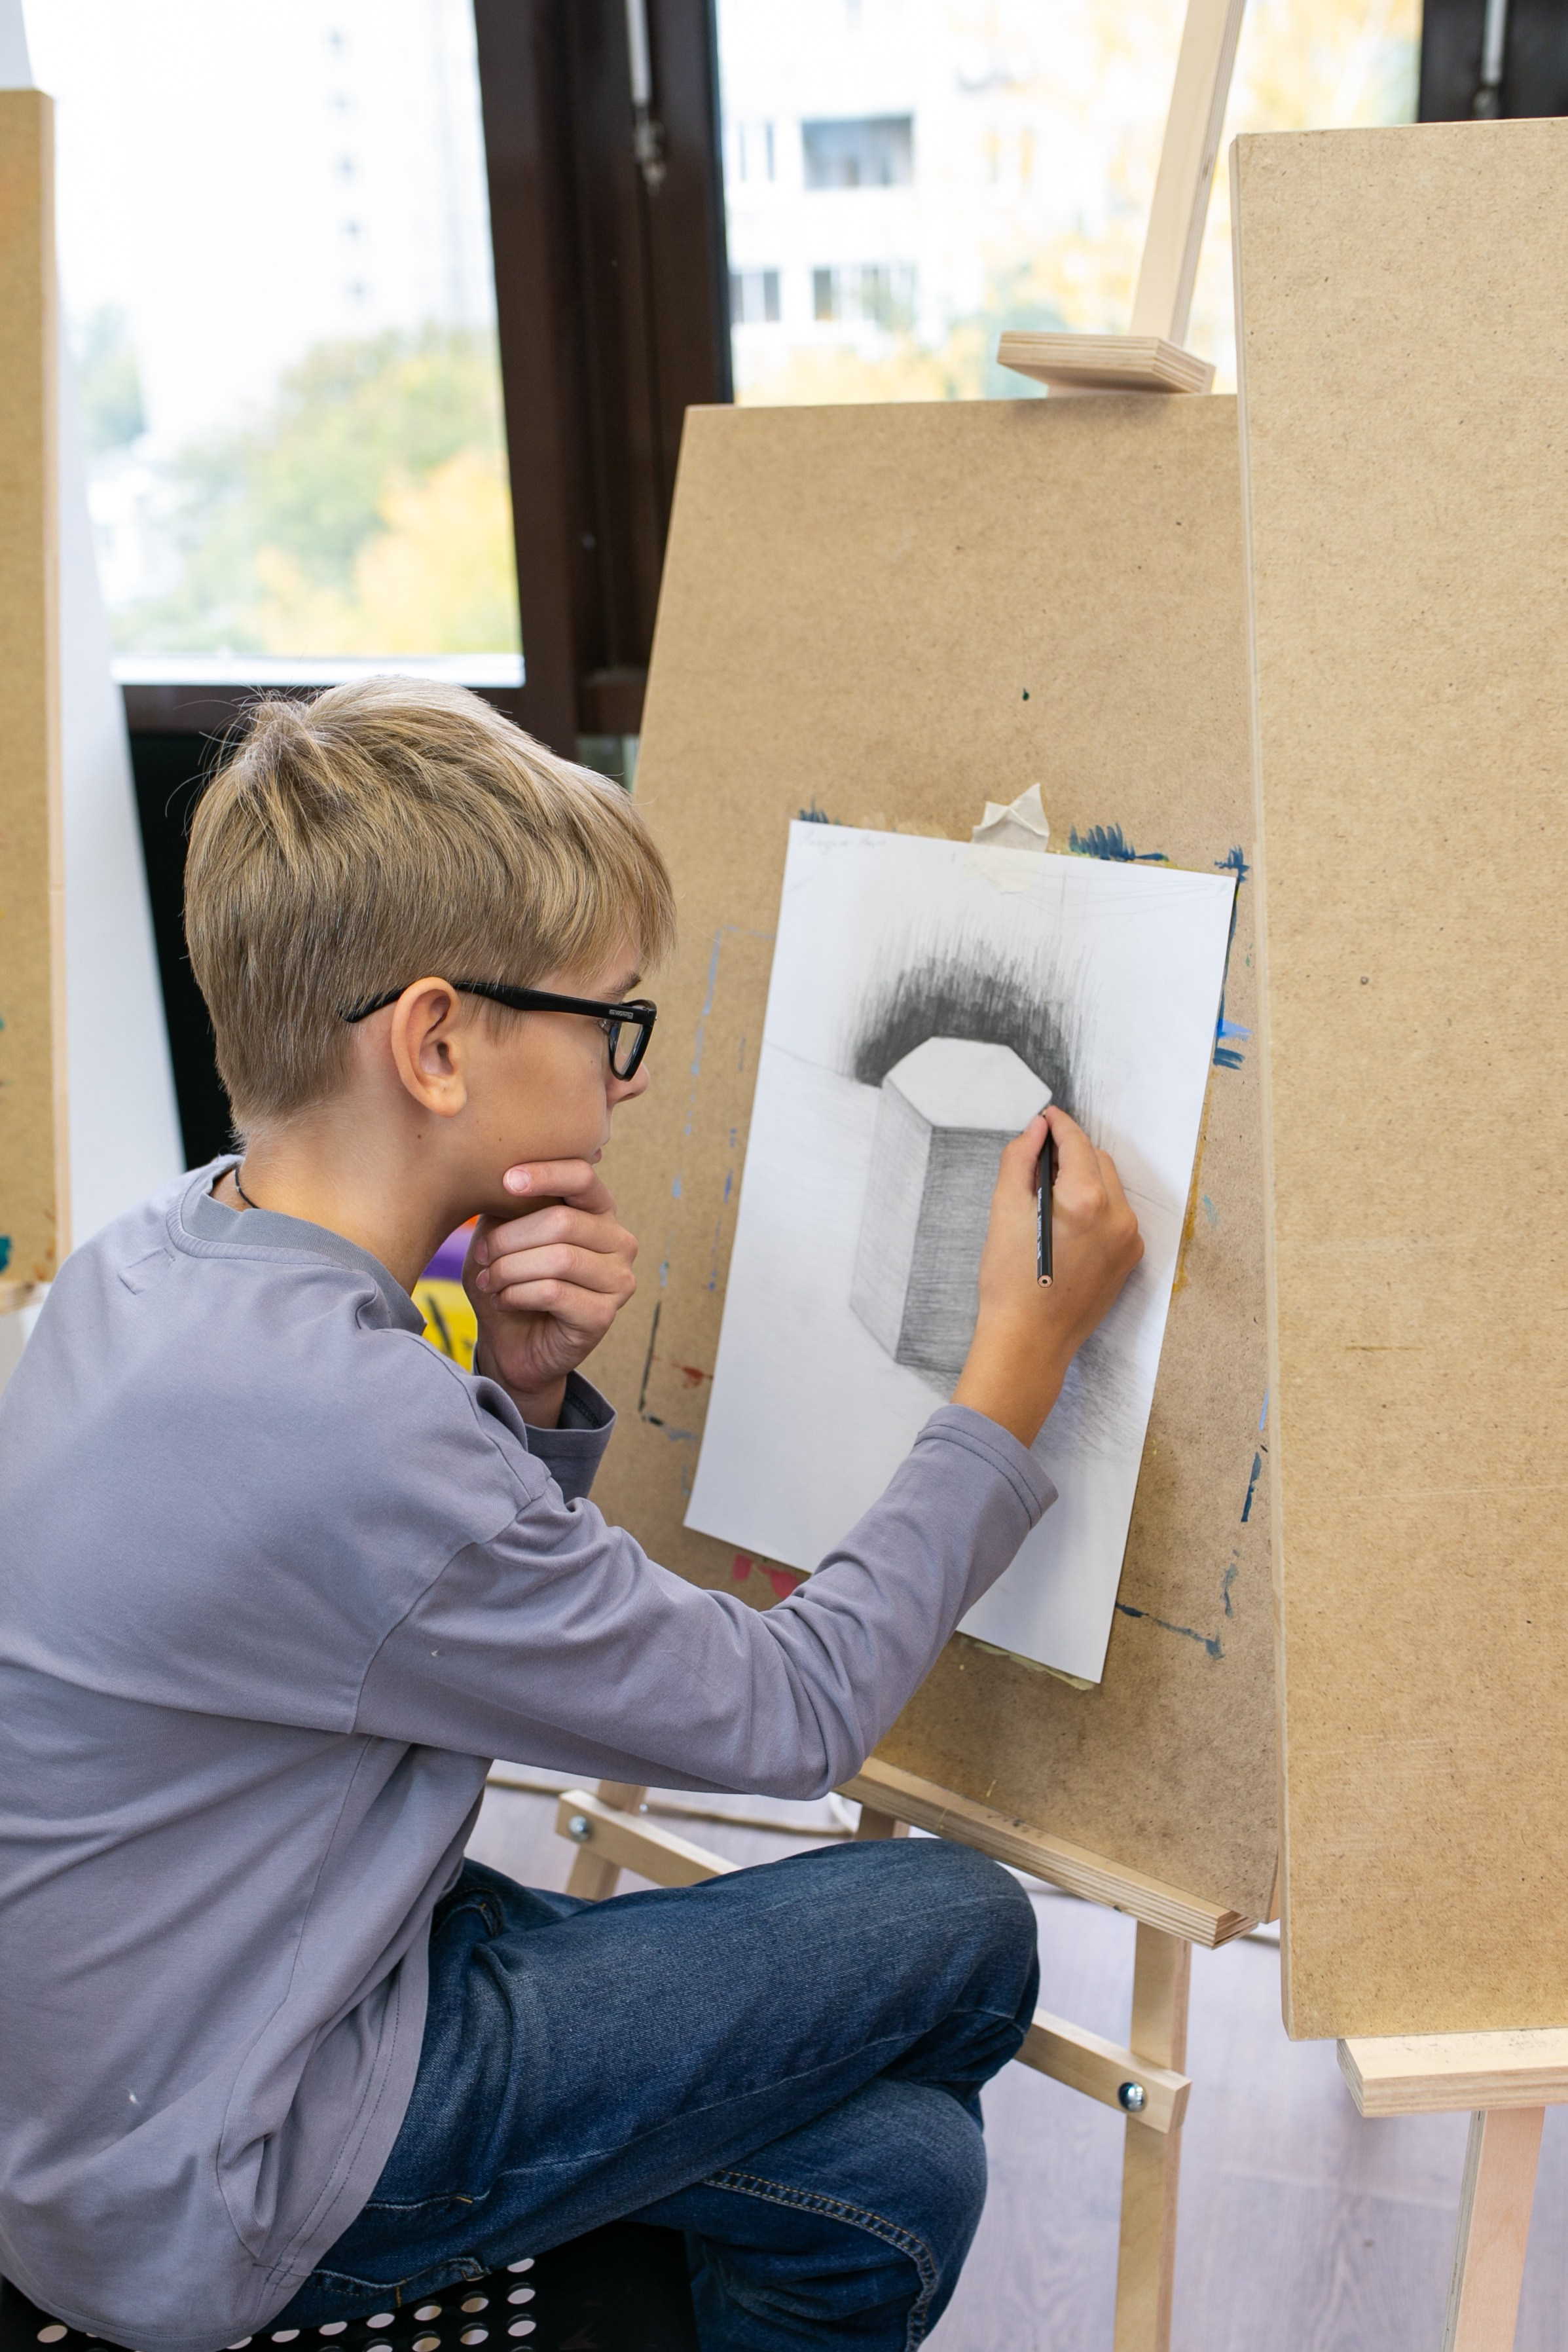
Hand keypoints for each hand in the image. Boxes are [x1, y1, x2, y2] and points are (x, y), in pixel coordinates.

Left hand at [464, 1160, 637, 1422]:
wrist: (513, 1343)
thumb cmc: (510, 1280)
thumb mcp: (500, 1234)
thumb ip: (506, 1205)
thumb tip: (498, 1176)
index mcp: (598, 1211)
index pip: (582, 1177)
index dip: (546, 1173)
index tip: (506, 1181)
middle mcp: (618, 1241)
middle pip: (562, 1222)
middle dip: (509, 1239)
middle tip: (482, 1255)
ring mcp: (618, 1280)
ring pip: (559, 1259)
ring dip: (510, 1269)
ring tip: (489, 1280)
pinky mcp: (604, 1316)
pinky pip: (554, 1293)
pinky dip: (517, 1294)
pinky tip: (504, 1299)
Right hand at [952, 1107, 1143, 1447]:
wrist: (1029, 1341)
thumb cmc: (1010, 1282)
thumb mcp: (1004, 1210)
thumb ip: (1020, 1159)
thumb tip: (1036, 1129)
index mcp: (1086, 1198)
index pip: (1076, 1141)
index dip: (1057, 1125)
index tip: (1045, 1118)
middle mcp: (1117, 1215)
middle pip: (1097, 1160)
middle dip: (1071, 1153)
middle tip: (1038, 1161)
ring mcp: (1129, 1238)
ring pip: (1110, 1187)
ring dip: (1085, 1180)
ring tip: (1050, 1197)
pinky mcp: (1130, 1258)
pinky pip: (1116, 1216)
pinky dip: (1096, 1208)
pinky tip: (1068, 1225)